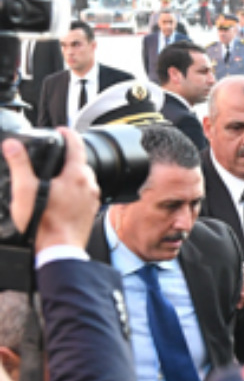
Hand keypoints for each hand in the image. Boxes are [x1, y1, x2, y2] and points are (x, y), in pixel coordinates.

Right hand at [2, 129, 99, 252]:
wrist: (58, 249)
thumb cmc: (43, 223)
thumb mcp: (24, 189)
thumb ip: (20, 164)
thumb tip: (13, 145)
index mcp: (76, 175)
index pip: (76, 145)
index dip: (68, 134)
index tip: (62, 130)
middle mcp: (89, 185)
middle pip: (81, 163)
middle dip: (68, 157)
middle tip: (54, 156)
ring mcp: (92, 199)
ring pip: (84, 179)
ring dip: (72, 175)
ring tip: (54, 178)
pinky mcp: (91, 212)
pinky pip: (85, 194)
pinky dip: (75, 191)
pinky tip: (61, 197)